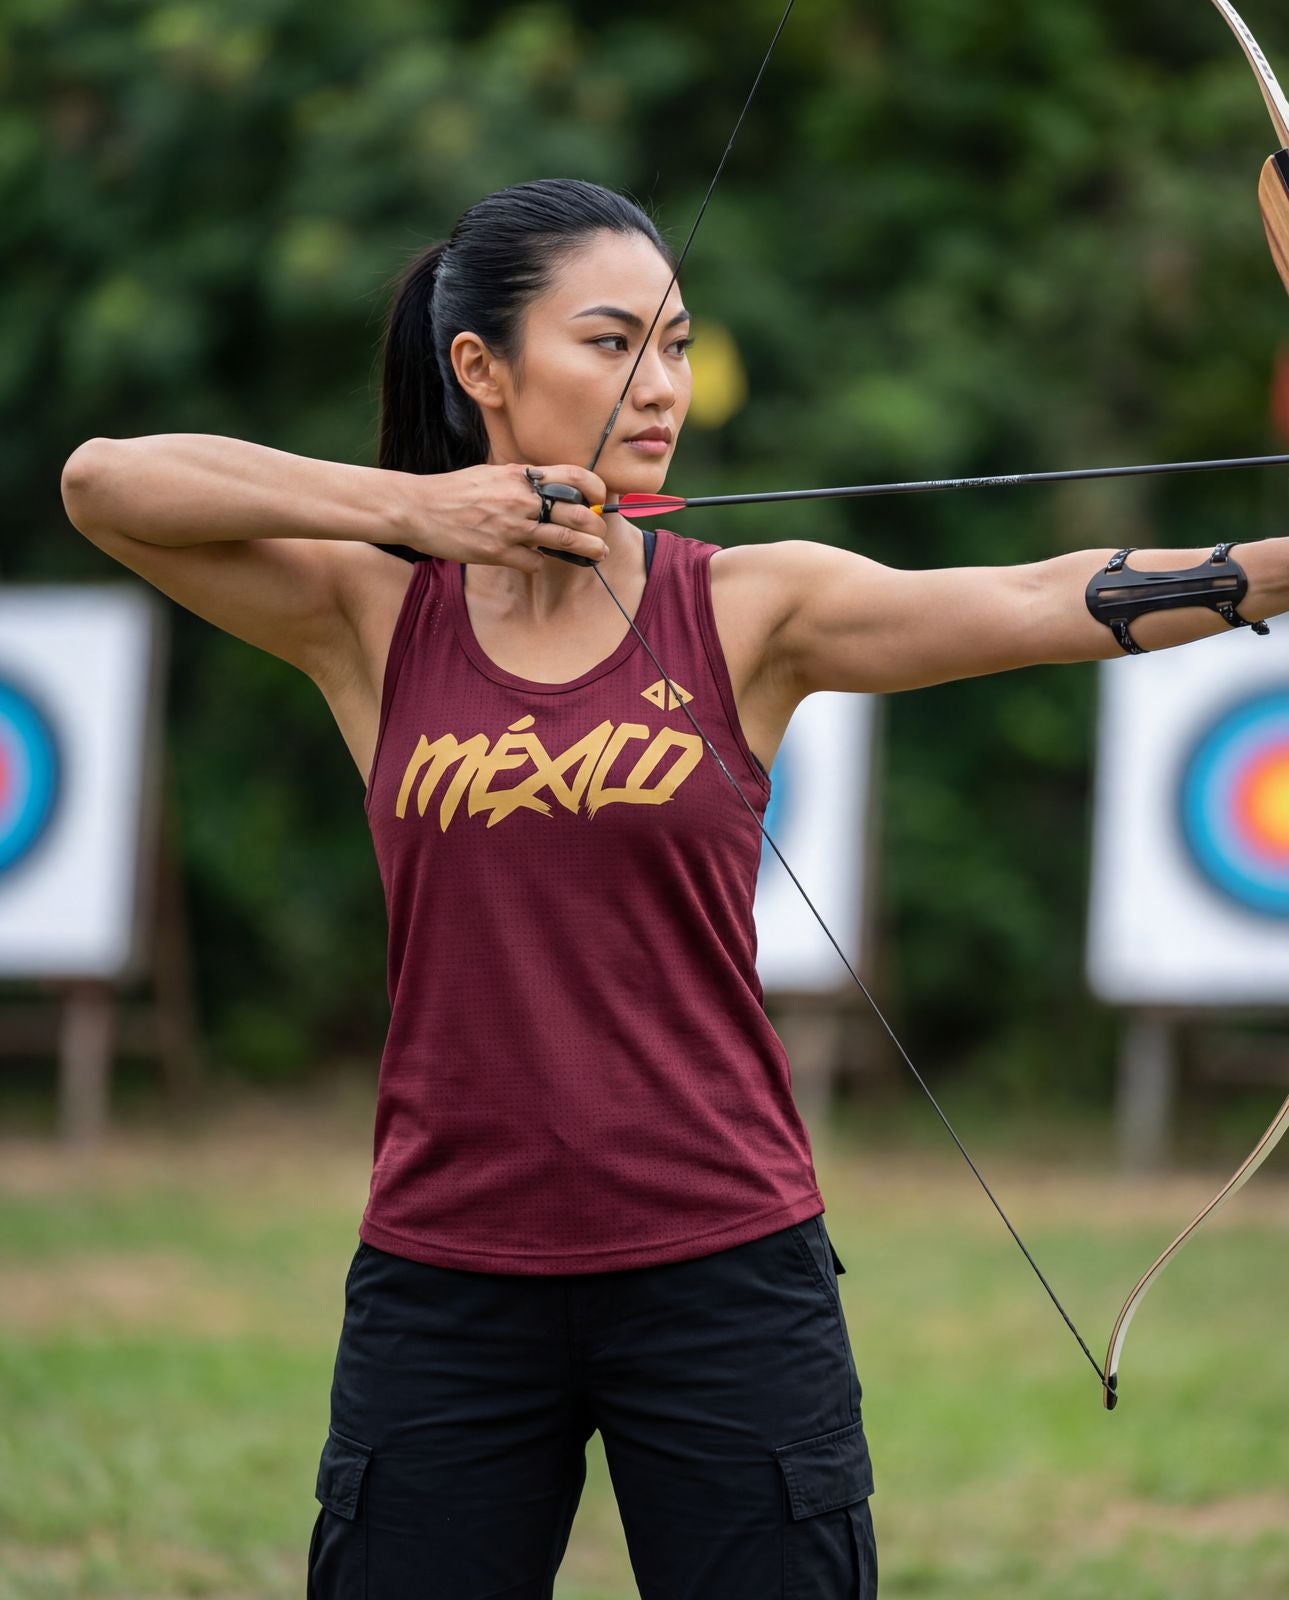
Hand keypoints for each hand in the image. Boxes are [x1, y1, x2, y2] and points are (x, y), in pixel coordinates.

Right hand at [400, 462, 608, 571]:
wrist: (418, 508)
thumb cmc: (455, 491)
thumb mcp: (492, 474)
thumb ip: (522, 481)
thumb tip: (549, 490)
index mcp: (522, 476)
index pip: (574, 476)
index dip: (596, 489)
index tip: (600, 499)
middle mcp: (521, 499)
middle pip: (577, 513)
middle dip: (597, 526)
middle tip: (601, 534)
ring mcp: (511, 527)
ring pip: (564, 540)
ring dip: (587, 549)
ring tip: (598, 554)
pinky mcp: (498, 552)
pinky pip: (535, 562)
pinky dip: (539, 562)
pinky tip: (534, 560)